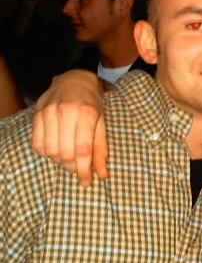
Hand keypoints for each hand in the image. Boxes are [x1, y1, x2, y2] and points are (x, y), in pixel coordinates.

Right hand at [32, 70, 107, 185]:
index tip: (87, 182)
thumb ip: (101, 148)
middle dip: (72, 167)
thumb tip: (103, 174)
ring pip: (50, 151)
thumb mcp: (102, 122)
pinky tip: (56, 149)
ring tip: (69, 158)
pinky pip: (37, 144)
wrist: (74, 80)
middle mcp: (66, 112)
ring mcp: (49, 112)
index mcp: (87, 113)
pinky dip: (46, 152)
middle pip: (65, 153)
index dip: (84, 170)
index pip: (83, 150)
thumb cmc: (92, 103)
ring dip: (60, 161)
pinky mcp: (37, 114)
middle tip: (78, 168)